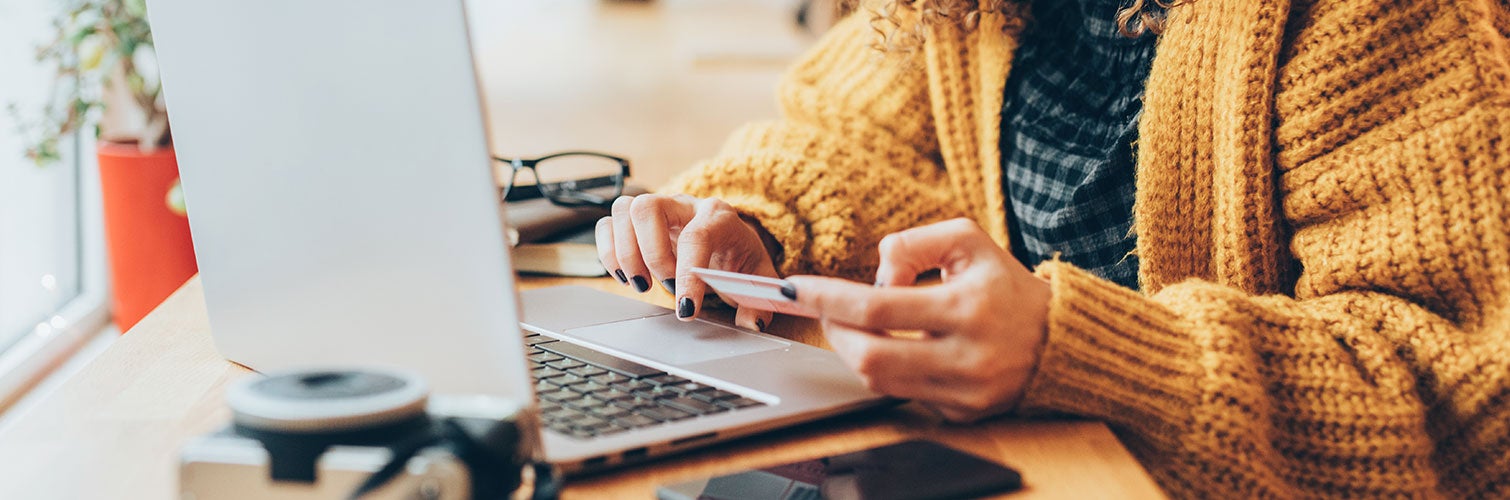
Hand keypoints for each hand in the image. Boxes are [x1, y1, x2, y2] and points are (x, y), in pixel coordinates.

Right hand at [595, 194, 777, 330]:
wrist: (727, 240)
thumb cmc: (739, 258)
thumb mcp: (757, 280)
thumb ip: (759, 303)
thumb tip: (750, 323)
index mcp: (718, 216)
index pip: (697, 236)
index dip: (688, 274)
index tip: (686, 308)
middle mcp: (684, 205)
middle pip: (649, 208)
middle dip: (651, 255)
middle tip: (663, 287)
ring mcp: (657, 209)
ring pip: (625, 210)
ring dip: (626, 254)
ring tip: (644, 284)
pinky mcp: (635, 222)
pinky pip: (608, 224)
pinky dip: (609, 253)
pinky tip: (627, 276)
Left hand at [785, 218, 1050, 421]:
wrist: (1058, 340)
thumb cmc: (1005, 286)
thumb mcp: (968, 240)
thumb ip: (914, 242)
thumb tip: (876, 274)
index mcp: (967, 308)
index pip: (877, 308)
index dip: (828, 298)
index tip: (796, 288)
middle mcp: (966, 357)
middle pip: (869, 356)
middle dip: (832, 331)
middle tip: (824, 310)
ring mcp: (964, 393)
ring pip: (879, 382)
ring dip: (853, 351)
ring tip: (856, 325)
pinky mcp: (962, 414)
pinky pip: (903, 395)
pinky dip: (886, 370)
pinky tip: (893, 348)